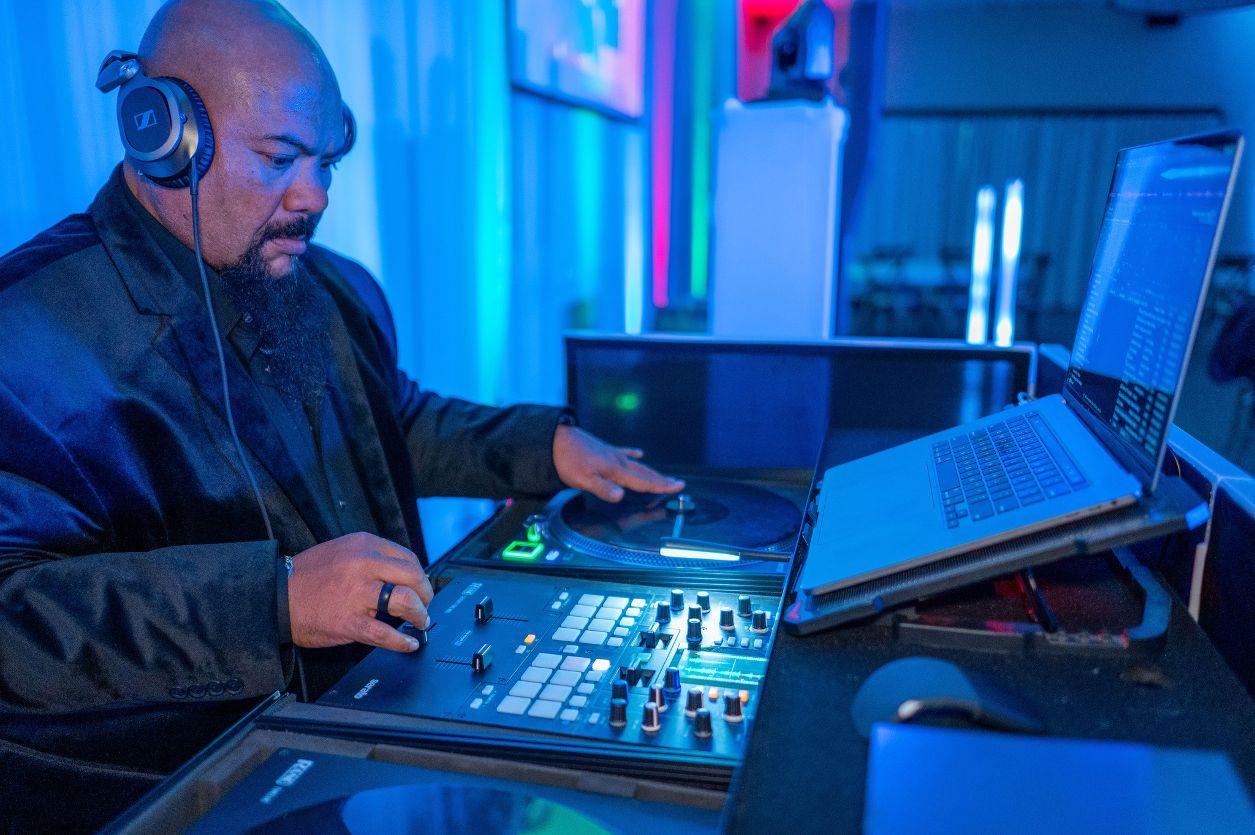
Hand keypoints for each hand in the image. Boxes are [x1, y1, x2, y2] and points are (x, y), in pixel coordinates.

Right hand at [287, 532, 433, 652]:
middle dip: (426, 594)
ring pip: (405, 600)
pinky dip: (402, 641)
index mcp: (363, 546)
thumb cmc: (306, 578)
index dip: (419, 576)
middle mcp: (363, 565)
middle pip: (413, 576)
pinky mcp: (350, 621)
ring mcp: (357, 593)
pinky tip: (409, 643)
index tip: (420, 586)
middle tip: (425, 605)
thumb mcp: (341, 552)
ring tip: (420, 621)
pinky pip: (385, 633)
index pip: (407, 557)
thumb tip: (398, 573)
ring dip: (420, 614)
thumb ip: (369, 558)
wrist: (276, 597)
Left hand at [552, 425, 683, 501]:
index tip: (678, 487)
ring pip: (637, 464)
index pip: (643, 481)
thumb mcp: (584, 480)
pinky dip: (633, 454)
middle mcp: (618, 461)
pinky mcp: (605, 449)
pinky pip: (624, 452)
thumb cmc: (569, 462)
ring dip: (652, 471)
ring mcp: (612, 454)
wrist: (558, 440)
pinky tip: (639, 453)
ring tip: (664, 476)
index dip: (660, 486)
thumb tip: (621, 496)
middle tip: (678, 484)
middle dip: (662, 480)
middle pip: (645, 473)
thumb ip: (603, 489)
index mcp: (616, 470)